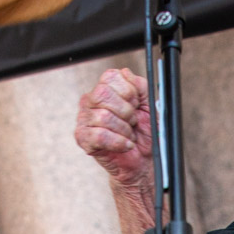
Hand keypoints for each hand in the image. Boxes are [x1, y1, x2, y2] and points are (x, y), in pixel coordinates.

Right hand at [74, 67, 154, 189]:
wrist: (144, 159)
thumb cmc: (145, 132)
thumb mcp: (149, 104)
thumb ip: (140, 86)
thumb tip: (126, 73)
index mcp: (106, 89)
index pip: (110, 77)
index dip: (128, 92)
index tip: (136, 104)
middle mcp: (91, 101)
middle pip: (104, 94)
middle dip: (126, 111)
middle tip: (132, 122)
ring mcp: (84, 119)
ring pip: (104, 117)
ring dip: (124, 130)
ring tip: (128, 135)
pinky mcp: (83, 138)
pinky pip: (100, 136)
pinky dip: (119, 142)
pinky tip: (125, 145)